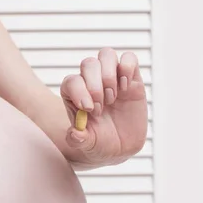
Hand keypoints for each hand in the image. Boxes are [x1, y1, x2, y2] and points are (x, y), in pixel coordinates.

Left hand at [61, 48, 147, 167]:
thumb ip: (78, 140)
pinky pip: (129, 58)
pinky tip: (127, 88)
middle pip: (88, 64)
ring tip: (113, 97)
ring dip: (109, 75)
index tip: (89, 109)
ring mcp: (111, 77)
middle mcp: (91, 82)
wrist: (120, 147)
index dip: (79, 91)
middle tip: (103, 106)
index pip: (71, 81)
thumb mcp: (87, 145)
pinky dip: (128, 67)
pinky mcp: (131, 78)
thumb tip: (74, 132)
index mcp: (75, 95)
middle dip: (95, 85)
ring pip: (106, 55)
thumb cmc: (99, 142)